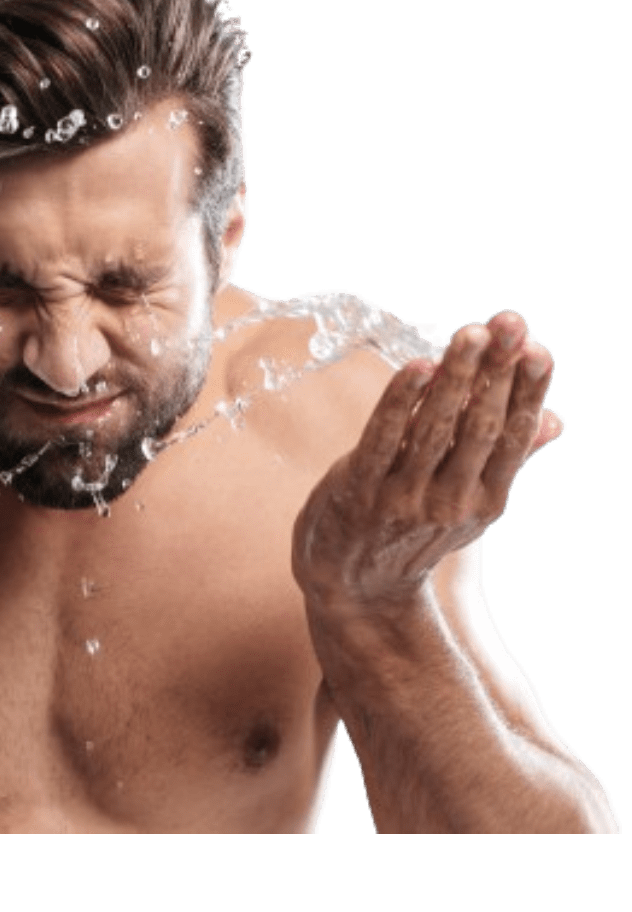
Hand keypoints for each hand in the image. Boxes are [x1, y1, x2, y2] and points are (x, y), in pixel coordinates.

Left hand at [292, 311, 562, 612]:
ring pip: (434, 428)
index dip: (527, 391)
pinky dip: (400, 401)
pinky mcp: (360, 489)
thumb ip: (506, 458)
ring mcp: (404, 496)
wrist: (354, 590)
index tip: (540, 347)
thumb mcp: (468, 504)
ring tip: (470, 334)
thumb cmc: (414, 533)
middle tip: (510, 321)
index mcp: (485, 499)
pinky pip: (383, 438)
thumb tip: (557, 419)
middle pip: (480, 426)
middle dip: (496, 371)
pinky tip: (416, 366)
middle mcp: (451, 501)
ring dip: (454, 377)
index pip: (513, 437)